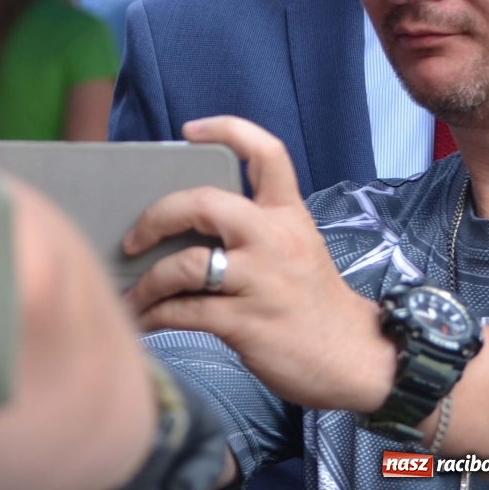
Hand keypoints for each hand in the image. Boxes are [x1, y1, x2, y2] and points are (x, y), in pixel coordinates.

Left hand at [123, 116, 397, 413]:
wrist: (356, 359)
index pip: (266, 154)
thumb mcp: (295, 248)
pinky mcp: (248, 323)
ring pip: (186, 265)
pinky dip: (156, 315)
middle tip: (132, 238)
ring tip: (133, 295)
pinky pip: (186, 311)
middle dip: (156, 217)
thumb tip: (176, 228)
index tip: (189, 130)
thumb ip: (250, 229)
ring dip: (148, 282)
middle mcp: (275, 241)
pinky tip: (146, 320)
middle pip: (205, 204)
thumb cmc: (311, 301)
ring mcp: (262, 283)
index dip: (228, 130)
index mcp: (288, 216)